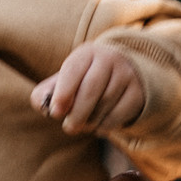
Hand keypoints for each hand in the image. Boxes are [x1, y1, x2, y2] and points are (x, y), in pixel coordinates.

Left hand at [31, 40, 147, 136]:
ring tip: (84, 124)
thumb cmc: (84, 82)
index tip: (55, 112)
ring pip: (105, 103)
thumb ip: (47, 93)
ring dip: (91, 121)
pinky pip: (119, 113)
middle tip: (69, 128)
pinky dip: (105, 125)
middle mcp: (109, 58)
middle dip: (76, 113)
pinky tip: (99, 125)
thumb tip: (43, 106)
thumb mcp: (65, 81)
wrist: (123, 76)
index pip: (73, 70)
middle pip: (90, 89)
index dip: (63, 93)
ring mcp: (126, 74)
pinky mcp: (138, 92)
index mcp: (86, 53)